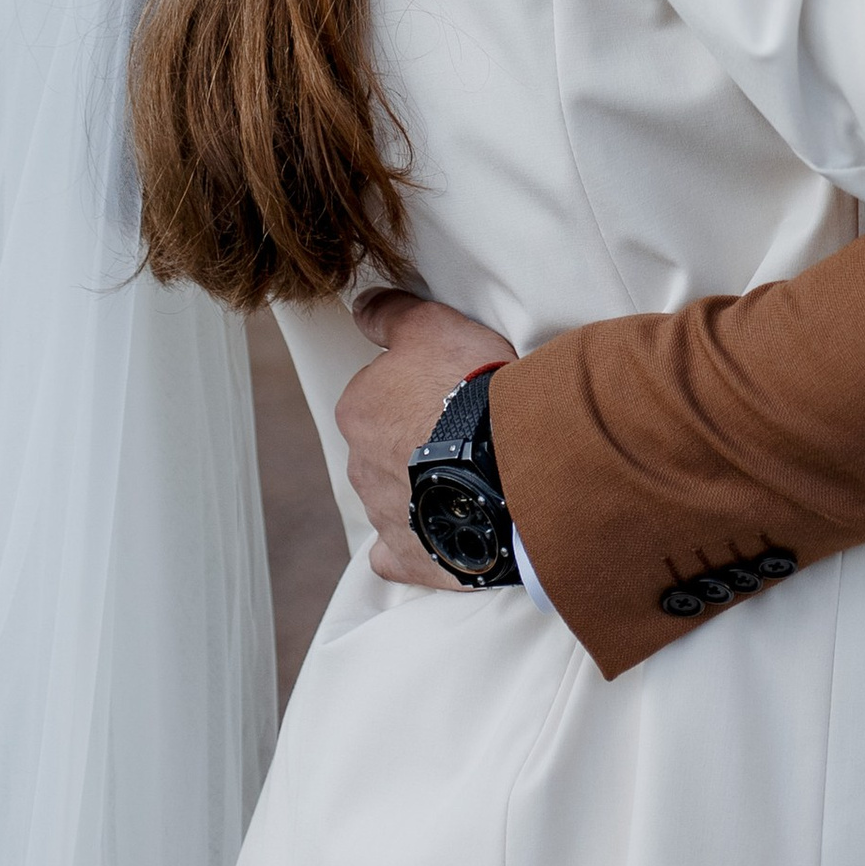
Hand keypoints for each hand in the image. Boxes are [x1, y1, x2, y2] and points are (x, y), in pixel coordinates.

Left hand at [338, 287, 520, 588]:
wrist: (506, 464)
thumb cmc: (469, 389)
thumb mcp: (432, 326)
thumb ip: (390, 315)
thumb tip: (361, 308)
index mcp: (358, 409)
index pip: (378, 392)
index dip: (416, 386)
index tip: (448, 386)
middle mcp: (359, 464)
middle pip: (384, 444)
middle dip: (413, 438)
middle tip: (461, 429)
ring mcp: (383, 514)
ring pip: (394, 495)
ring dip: (422, 485)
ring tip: (471, 474)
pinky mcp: (410, 557)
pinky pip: (400, 552)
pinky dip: (417, 542)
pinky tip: (441, 531)